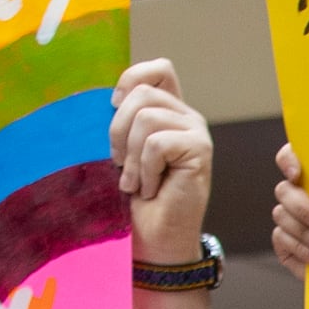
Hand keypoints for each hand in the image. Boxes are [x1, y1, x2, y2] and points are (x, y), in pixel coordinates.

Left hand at [111, 58, 213, 263]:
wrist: (157, 239)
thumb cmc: (137, 200)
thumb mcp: (122, 152)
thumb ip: (124, 121)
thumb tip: (108, 100)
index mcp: (170, 113)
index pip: (159, 69)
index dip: (131, 80)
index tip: (113, 108)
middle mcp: (187, 117)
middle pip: (142, 93)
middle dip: (118, 129)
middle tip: (120, 163)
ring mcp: (197, 133)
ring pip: (146, 117)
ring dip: (131, 157)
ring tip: (136, 182)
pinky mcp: (200, 150)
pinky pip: (156, 144)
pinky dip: (145, 170)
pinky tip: (150, 189)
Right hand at [272, 142, 308, 271]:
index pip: (289, 157)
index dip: (288, 162)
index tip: (297, 175)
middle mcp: (296, 193)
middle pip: (284, 191)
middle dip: (303, 208)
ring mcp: (287, 217)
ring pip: (281, 215)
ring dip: (304, 232)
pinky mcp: (283, 241)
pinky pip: (281, 238)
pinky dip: (299, 248)